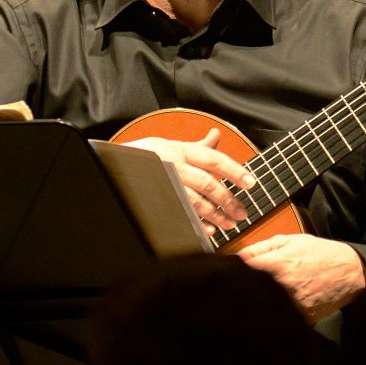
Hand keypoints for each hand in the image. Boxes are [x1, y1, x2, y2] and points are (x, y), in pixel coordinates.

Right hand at [123, 127, 256, 235]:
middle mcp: (175, 165)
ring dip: (215, 215)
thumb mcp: (172, 144)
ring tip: (229, 224)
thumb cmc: (148, 154)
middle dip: (228, 200)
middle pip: (208, 184)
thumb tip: (217, 134)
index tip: (251, 183)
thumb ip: (197, 145)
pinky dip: (196, 223)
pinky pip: (181, 213)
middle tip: (242, 213)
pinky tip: (208, 230)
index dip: (235, 171)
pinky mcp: (158, 198)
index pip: (214, 160)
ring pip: (196, 201)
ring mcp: (165, 182)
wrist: (115, 164)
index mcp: (181, 150)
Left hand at [235, 233, 365, 322]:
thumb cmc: (319, 253)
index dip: (230, 274)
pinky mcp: (301, 318)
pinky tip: (271, 311)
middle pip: (247, 295)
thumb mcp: (290, 240)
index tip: (225, 277)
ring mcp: (292, 305)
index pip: (241, 272)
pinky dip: (273, 317)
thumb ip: (261, 247)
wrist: (349, 272)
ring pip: (262, 310)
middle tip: (234, 293)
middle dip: (239, 293)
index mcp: (276, 265)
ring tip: (249, 305)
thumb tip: (236, 257)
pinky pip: (279, 319)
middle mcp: (282, 286)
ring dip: (254, 307)